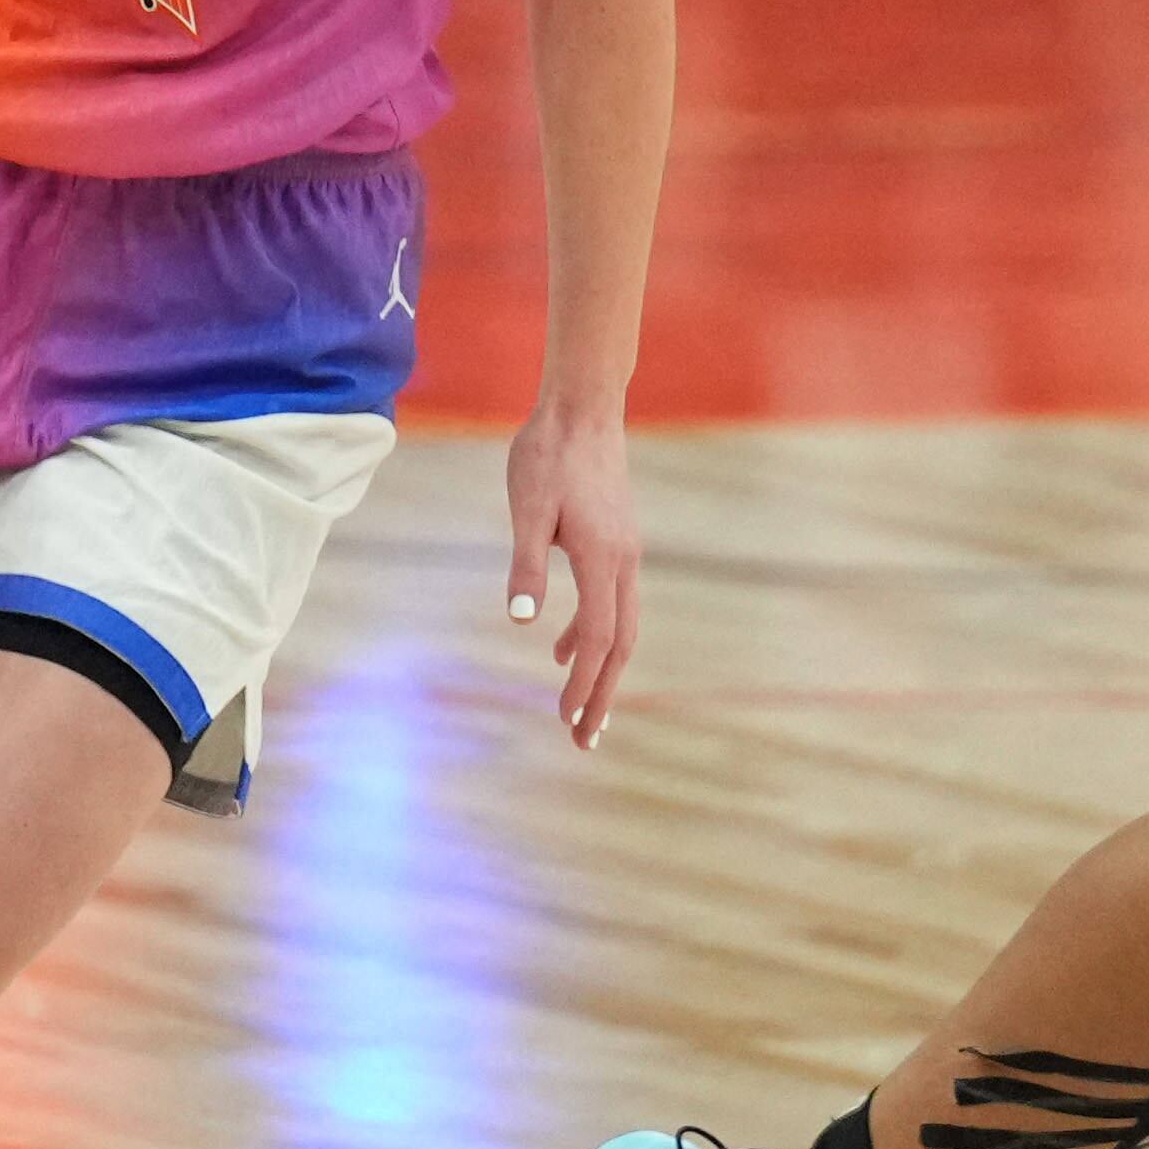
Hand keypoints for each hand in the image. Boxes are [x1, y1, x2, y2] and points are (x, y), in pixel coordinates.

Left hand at [504, 395, 640, 747]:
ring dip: (601, 670)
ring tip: (581, 711)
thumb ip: (527, 564)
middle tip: (585, 740)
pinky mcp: (616, 542)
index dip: (585, 684)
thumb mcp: (528, 508)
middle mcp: (624, 562)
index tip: (568, 721)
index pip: (598, 639)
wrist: (583, 408)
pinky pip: (612, 602)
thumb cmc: (548, 454)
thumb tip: (523, 621)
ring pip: (621, 626)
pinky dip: (593, 633)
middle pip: (620, 644)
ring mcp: (625, 552)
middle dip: (603, 694)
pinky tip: (561, 647)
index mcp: (603, 559)